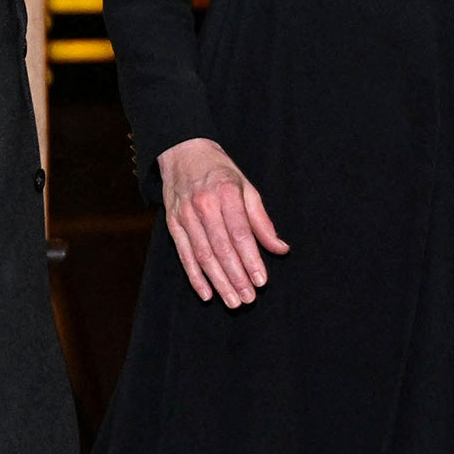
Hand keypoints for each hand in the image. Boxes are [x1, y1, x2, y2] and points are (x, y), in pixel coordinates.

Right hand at [157, 137, 288, 306]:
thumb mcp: (247, 187)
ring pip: (203, 255)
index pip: (240, 233)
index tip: (261, 281)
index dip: (251, 259)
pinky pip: (184, 254)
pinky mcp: (172, 223)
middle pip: (222, 248)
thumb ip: (262, 220)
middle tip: (248, 299)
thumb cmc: (220, 172)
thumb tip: (280, 248)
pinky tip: (207, 293)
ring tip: (233, 301)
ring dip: (218, 282)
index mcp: (226, 193)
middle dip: (236, 277)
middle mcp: (204, 205)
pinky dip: (194, 276)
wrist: (183, 152)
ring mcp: (185, 215)